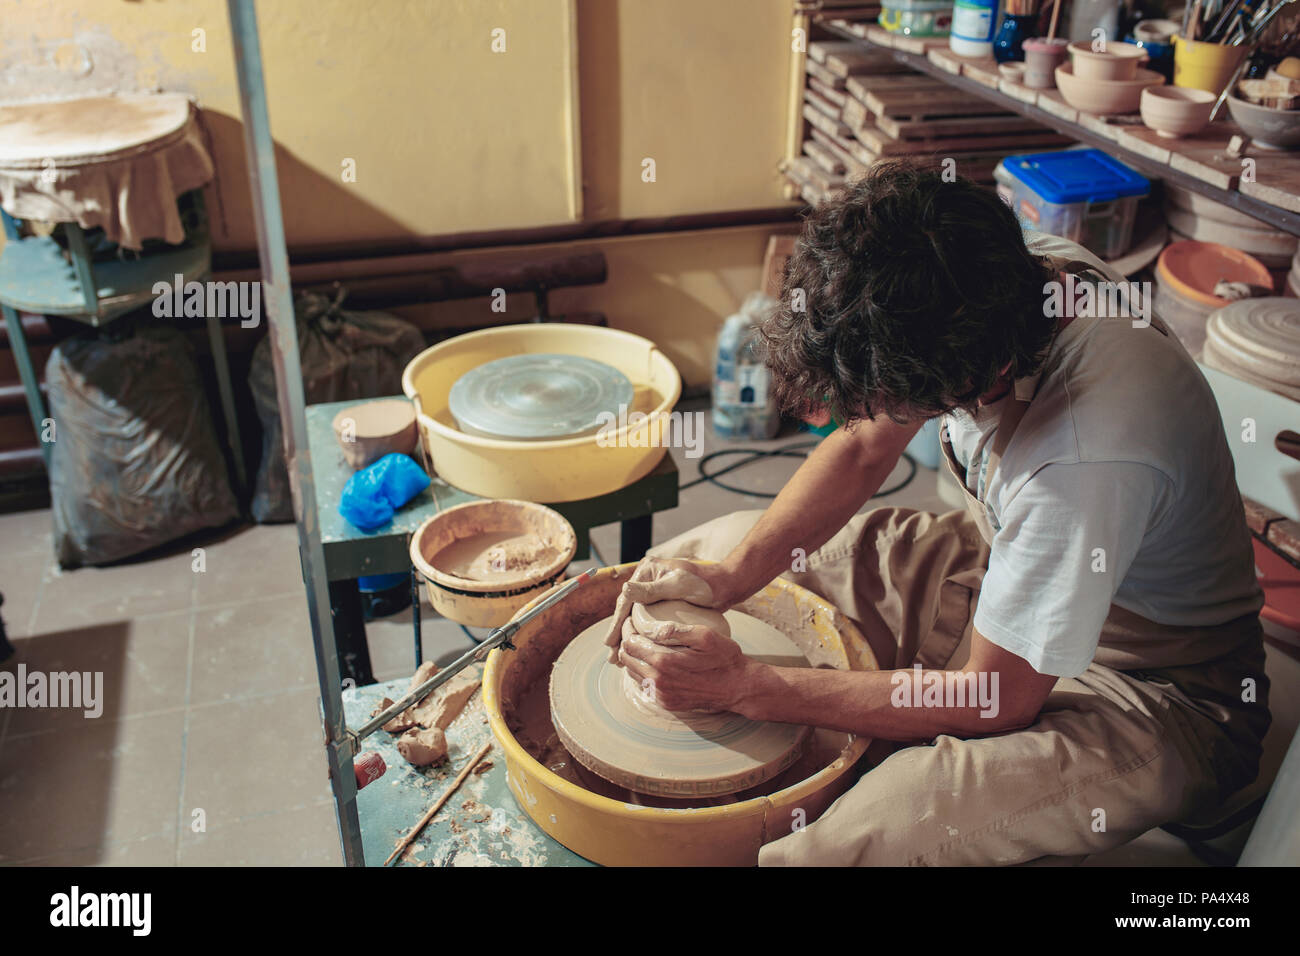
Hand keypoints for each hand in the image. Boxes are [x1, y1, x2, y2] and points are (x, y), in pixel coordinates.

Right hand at [602, 557, 732, 662]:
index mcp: (646, 571)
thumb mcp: (678, 585)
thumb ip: (652, 589)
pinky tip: (637, 651)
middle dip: (619, 635)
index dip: (617, 623)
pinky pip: (646, 621)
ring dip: (627, 638)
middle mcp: (646, 580)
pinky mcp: (662, 603)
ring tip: (619, 660)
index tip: (609, 642)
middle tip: (611, 658)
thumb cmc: (705, 583)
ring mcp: (654, 591)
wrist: (725, 586)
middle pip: (627, 610)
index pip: (626, 600)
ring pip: (635, 618)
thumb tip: (624, 590)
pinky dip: (640, 636)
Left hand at [616, 618, 754, 712]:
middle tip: (634, 631)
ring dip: (634, 659)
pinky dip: (644, 672)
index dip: (628, 629)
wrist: (738, 687)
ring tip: (642, 644)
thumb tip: (652, 628)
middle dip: (627, 643)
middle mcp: (658, 681)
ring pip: (633, 674)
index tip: (631, 621)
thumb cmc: (724, 658)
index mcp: (664, 662)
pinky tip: (654, 662)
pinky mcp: (667, 703)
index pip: (630, 644)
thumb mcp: (705, 636)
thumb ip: (676, 630)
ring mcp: (661, 695)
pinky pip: (645, 686)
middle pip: (627, 659)